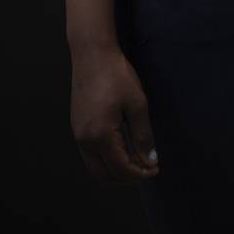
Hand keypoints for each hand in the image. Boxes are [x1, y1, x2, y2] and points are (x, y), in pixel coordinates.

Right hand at [70, 43, 159, 185]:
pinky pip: (90, 155)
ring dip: (115, 171)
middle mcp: (84, 141)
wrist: (93, 56)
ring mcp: (77, 135)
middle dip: (126, 178)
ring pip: (95, 167)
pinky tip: (123, 150)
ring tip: (137, 162)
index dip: (140, 173)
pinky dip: (106, 160)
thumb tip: (151, 159)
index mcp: (100, 136)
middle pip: (103, 175)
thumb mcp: (137, 105)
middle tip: (147, 169)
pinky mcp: (77, 128)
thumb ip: (143, 136)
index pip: (121, 168)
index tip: (156, 169)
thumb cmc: (117, 77)